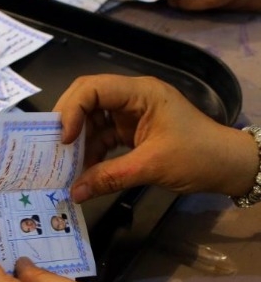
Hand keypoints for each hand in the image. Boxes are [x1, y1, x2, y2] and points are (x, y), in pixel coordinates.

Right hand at [53, 74, 257, 202]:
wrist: (229, 167)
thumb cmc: (198, 157)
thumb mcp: (152, 167)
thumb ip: (110, 177)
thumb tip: (74, 193)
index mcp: (140, 93)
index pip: (93, 88)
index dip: (72, 110)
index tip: (63, 139)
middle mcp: (131, 97)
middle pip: (87, 99)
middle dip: (68, 122)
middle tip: (51, 147)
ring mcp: (130, 114)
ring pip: (91, 120)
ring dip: (78, 142)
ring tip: (64, 164)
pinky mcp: (131, 131)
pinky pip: (102, 136)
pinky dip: (90, 152)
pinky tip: (81, 171)